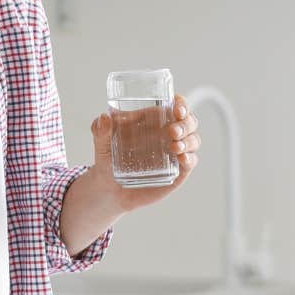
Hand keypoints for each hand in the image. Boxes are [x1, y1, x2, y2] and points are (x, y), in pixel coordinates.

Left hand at [88, 92, 201, 212]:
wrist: (110, 189)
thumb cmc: (108, 160)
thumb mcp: (102, 145)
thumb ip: (100, 131)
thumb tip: (103, 118)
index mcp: (154, 121)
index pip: (176, 106)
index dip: (181, 104)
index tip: (177, 106)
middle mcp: (168, 135)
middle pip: (189, 122)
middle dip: (186, 123)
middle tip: (173, 130)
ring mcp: (175, 153)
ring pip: (193, 140)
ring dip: (189, 140)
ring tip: (175, 146)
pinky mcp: (177, 171)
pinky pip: (191, 162)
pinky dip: (190, 158)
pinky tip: (182, 158)